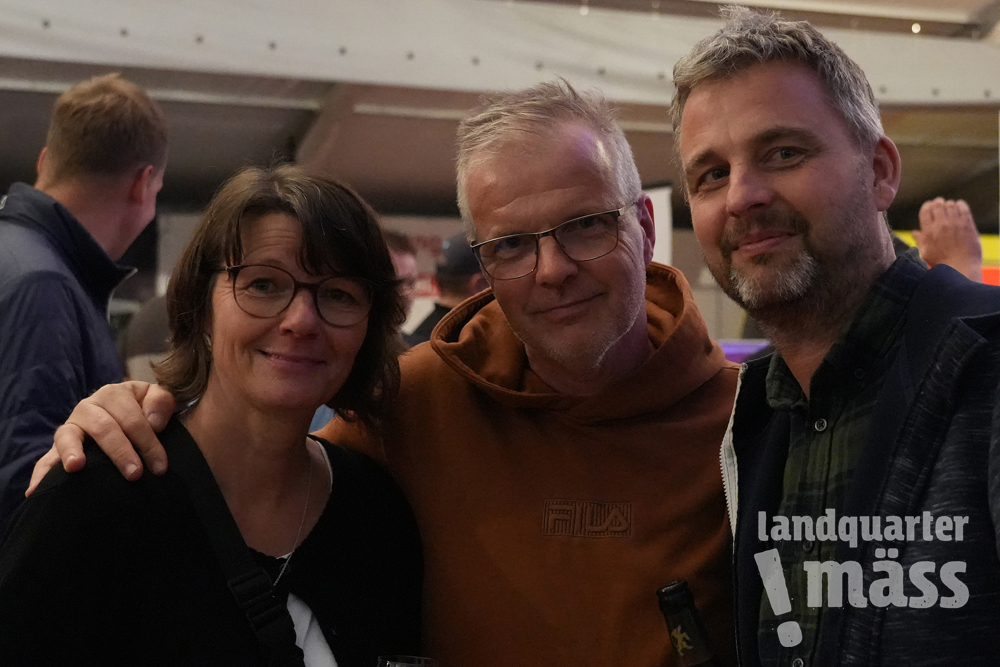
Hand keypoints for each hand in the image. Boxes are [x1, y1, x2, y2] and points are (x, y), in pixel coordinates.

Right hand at [26, 382, 176, 494]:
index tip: (160, 467)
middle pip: (104, 428)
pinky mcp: (58, 446)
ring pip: (69, 436)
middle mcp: (89, 407)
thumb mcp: (155, 398)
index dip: (148, 442)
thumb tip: (154, 422)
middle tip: (135, 475)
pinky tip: (36, 490)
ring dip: (72, 452)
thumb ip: (160, 401)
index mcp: (114, 394)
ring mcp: (71, 426)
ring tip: (76, 467)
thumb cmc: (144, 410)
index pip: (132, 418)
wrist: (126, 415)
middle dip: (121, 452)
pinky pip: (45, 458)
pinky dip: (41, 473)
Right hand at [913, 198, 981, 281]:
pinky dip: (960, 205)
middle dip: (938, 202)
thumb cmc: (941, 262)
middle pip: (938, 205)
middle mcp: (941, 224)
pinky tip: (959, 206)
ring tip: (949, 206)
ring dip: (949, 204)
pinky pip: (963, 208)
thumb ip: (920, 240)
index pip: (925, 210)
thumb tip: (914, 233)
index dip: (927, 205)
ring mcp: (955, 223)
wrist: (960, 266)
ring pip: (950, 205)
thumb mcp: (925, 252)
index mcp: (928, 231)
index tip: (929, 205)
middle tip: (939, 203)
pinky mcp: (967, 224)